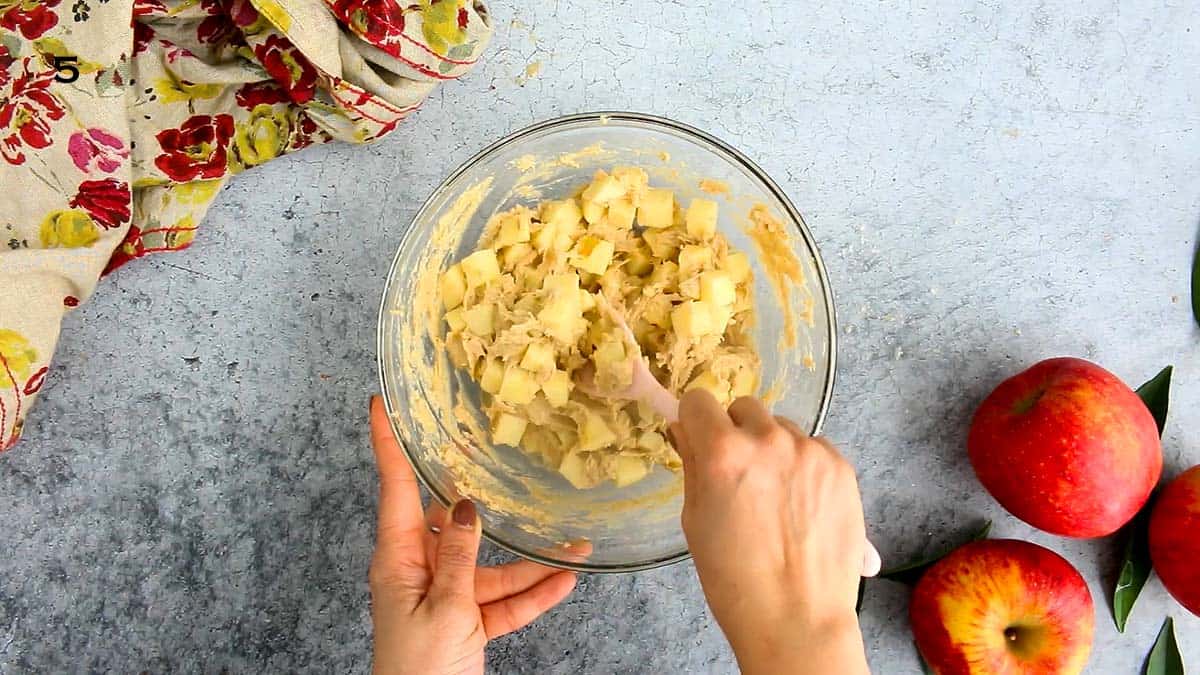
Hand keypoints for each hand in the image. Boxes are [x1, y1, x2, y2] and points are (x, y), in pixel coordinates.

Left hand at [367, 396, 577, 674]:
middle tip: (500, 456)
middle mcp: (419, 572)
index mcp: (398, 561)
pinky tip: (565, 579)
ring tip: (573, 544)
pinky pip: (502, 601)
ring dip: (530, 561)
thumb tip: (464, 506)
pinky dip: (532, 594)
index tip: (379, 405)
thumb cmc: (420, 671)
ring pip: (491, 568)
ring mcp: (445, 598)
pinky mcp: (468, 624)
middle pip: (455, 525)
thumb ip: (458, 557)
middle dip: (487, 501)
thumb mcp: (444, 609)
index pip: (394, 490)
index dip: (388, 446)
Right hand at [671, 391, 873, 674]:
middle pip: (744, 408)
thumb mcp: (695, 519)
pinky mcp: (841, 466)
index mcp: (723, 452)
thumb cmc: (733, 578)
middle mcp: (768, 440)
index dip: (695, 420)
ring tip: (775, 496)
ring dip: (772, 448)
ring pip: (781, 428)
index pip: (699, 400)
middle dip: (735, 431)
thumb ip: (693, 465)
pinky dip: (804, 466)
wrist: (797, 617)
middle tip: (739, 474)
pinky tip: (801, 505)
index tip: (699, 438)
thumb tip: (686, 430)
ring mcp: (810, 451)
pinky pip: (814, 448)